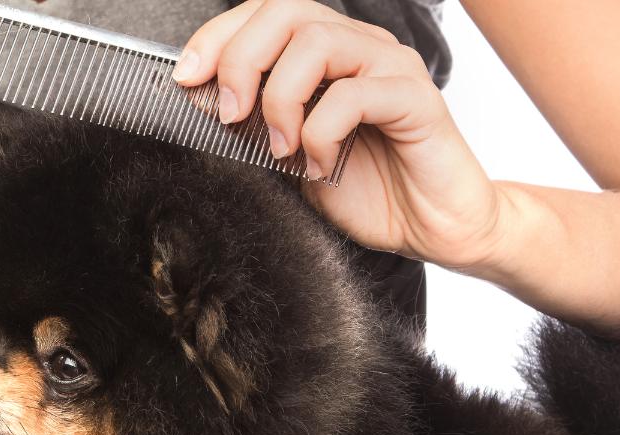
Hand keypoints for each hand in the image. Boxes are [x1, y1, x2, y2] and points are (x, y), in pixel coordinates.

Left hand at [172, 0, 512, 273]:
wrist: (432, 228)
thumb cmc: (367, 190)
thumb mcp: (289, 154)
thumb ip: (255, 122)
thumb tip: (202, 101)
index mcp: (328, 52)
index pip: (267, 11)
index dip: (219, 36)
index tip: (186, 78)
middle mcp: (360, 47)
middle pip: (287, 11)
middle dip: (242, 59)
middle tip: (230, 114)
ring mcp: (390, 68)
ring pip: (319, 41)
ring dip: (281, 97)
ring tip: (280, 147)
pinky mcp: (417, 99)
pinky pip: (355, 94)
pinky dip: (321, 132)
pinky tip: (319, 165)